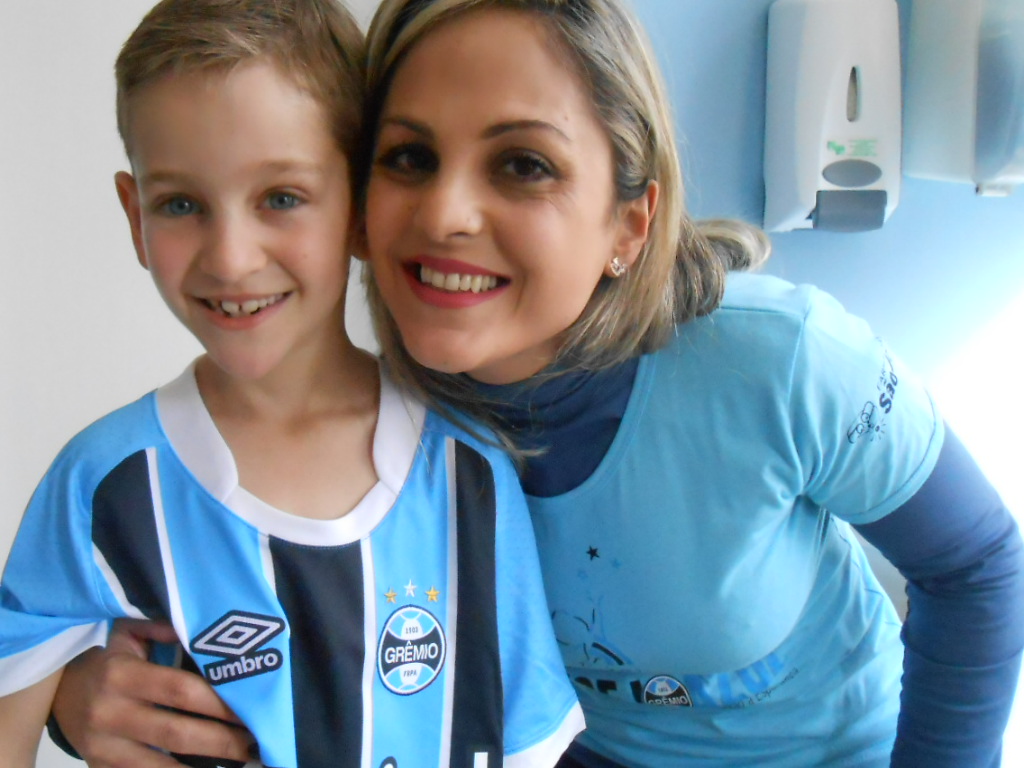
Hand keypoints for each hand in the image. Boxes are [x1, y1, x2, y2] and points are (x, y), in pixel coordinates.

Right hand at [51, 619, 254, 767]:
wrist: (58, 691)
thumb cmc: (109, 657)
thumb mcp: (130, 633)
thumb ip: (165, 628)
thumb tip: (206, 634)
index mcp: (122, 674)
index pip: (180, 690)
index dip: (219, 703)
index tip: (252, 709)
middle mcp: (111, 712)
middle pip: (177, 732)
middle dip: (222, 741)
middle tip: (256, 744)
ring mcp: (103, 746)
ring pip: (162, 764)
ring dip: (205, 767)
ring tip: (241, 763)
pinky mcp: (101, 766)